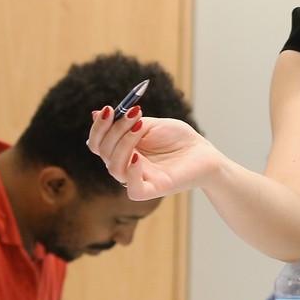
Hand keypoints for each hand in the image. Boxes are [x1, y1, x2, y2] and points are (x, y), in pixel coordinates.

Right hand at [86, 106, 224, 200]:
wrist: (204, 152)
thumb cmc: (178, 138)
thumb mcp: (150, 124)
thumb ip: (125, 122)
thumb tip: (95, 113)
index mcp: (122, 151)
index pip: (97, 144)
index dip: (99, 128)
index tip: (109, 109)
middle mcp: (126, 166)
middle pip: (103, 152)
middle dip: (115, 130)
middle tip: (134, 114)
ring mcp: (138, 179)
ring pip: (114, 168)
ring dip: (123, 143)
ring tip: (140, 126)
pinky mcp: (154, 190)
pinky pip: (133, 189)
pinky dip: (131, 173)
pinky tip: (137, 157)